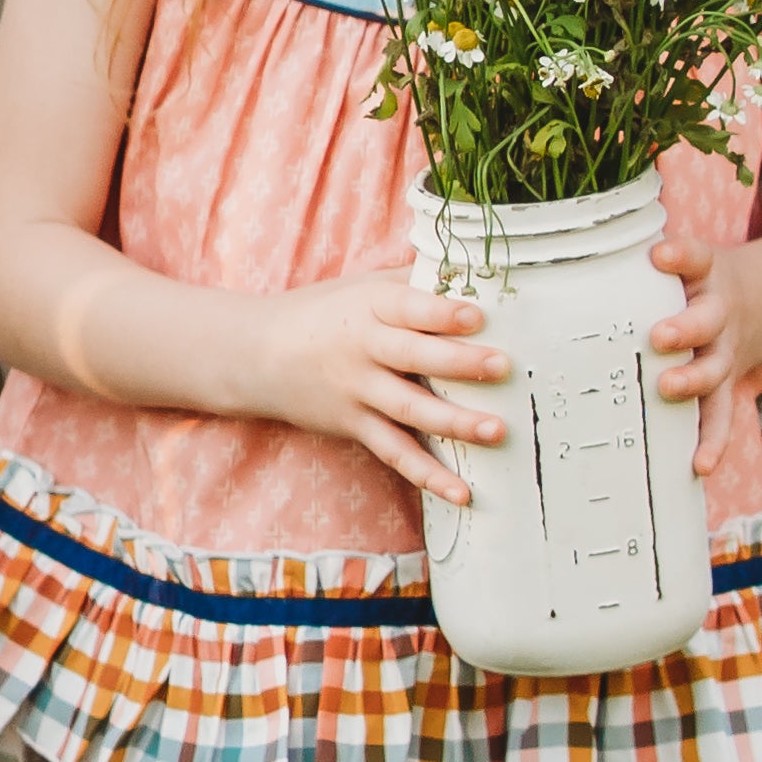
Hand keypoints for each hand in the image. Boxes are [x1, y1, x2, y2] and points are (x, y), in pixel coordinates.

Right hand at [245, 268, 510, 505]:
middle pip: (415, 358)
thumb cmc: (323, 313)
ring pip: (410, 410)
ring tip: (496, 431)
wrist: (258, 353)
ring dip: (454, 422)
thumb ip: (412, 282)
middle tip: (502, 367)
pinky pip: (395, 452)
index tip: (477, 317)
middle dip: (460, 363)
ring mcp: (358, 392)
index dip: (442, 313)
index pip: (409, 308)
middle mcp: (363, 350)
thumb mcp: (362, 286)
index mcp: (370, 307)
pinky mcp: (354, 426)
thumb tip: (469, 269)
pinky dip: (427, 474)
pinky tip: (461, 492)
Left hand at [648, 231, 761, 482]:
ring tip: (667, 388)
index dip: (680, 255)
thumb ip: (635, 260)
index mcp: (705, 276)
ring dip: (692, 380)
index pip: (696, 258)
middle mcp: (719, 315)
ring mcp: (724, 353)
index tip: (660, 254)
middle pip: (707, 320)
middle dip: (684, 329)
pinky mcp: (724, 387)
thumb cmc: (693, 285)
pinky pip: (720, 417)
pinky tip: (699, 464)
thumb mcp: (682, 262)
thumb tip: (561, 252)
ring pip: (714, 369)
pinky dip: (712, 441)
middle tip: (658, 337)